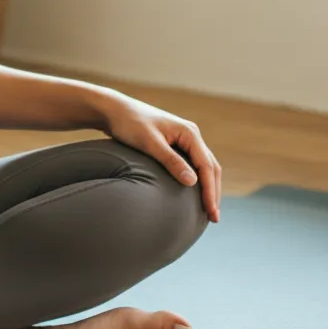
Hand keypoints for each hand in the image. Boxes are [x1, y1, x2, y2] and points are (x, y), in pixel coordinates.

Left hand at [98, 93, 222, 221]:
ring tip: (208, 209)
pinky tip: (194, 193)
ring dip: (208, 187)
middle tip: (214, 218)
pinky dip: (197, 179)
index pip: (207, 166)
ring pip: (203, 166)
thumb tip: (193, 182)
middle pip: (210, 167)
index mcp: (189, 133)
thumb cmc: (129, 124)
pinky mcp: (174, 144)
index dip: (210, 191)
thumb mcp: (149, 143)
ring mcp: (183, 139)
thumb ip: (170, 161)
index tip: (211, 212)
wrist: (113, 110)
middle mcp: (190, 135)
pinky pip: (193, 164)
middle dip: (213, 192)